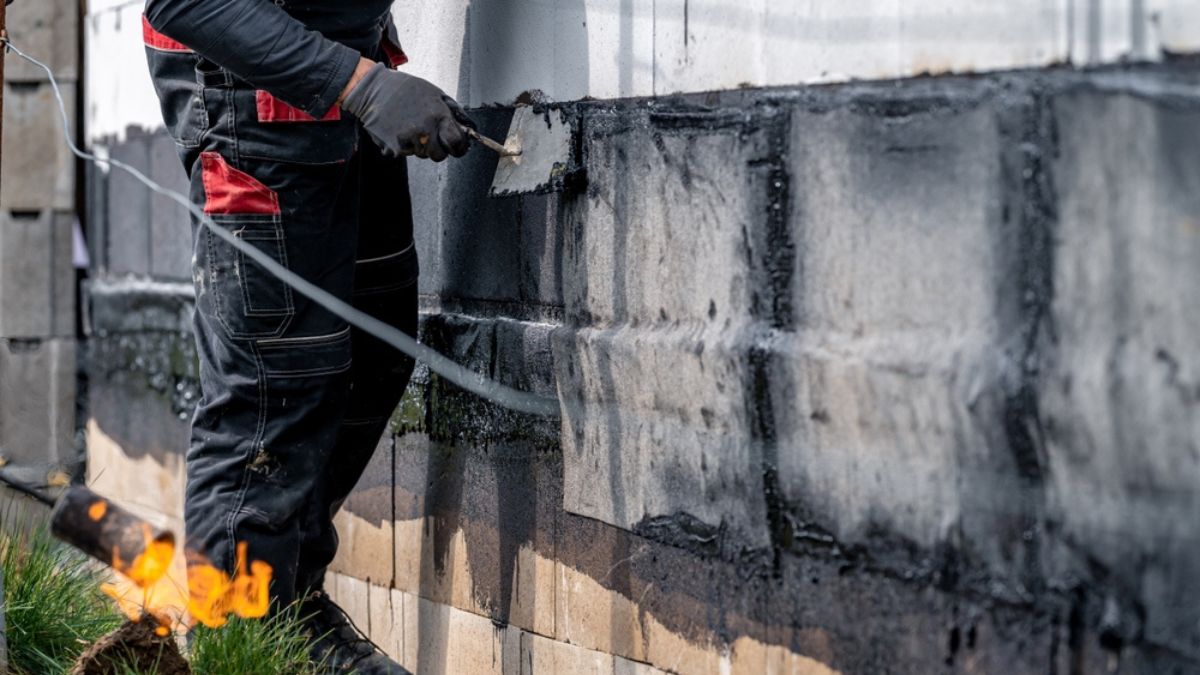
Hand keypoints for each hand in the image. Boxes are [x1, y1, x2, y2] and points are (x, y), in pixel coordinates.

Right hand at [340, 61, 473, 161]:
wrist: (372, 90)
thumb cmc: (404, 88)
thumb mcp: (434, 92)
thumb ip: (451, 111)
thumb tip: (465, 127)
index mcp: (438, 115)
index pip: (457, 143)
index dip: (459, 147)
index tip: (456, 147)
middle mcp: (425, 130)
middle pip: (439, 155)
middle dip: (437, 148)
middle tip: (428, 135)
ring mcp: (409, 140)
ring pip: (421, 155)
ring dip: (419, 145)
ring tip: (409, 126)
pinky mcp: (394, 147)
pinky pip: (405, 153)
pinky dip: (403, 145)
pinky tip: (398, 129)